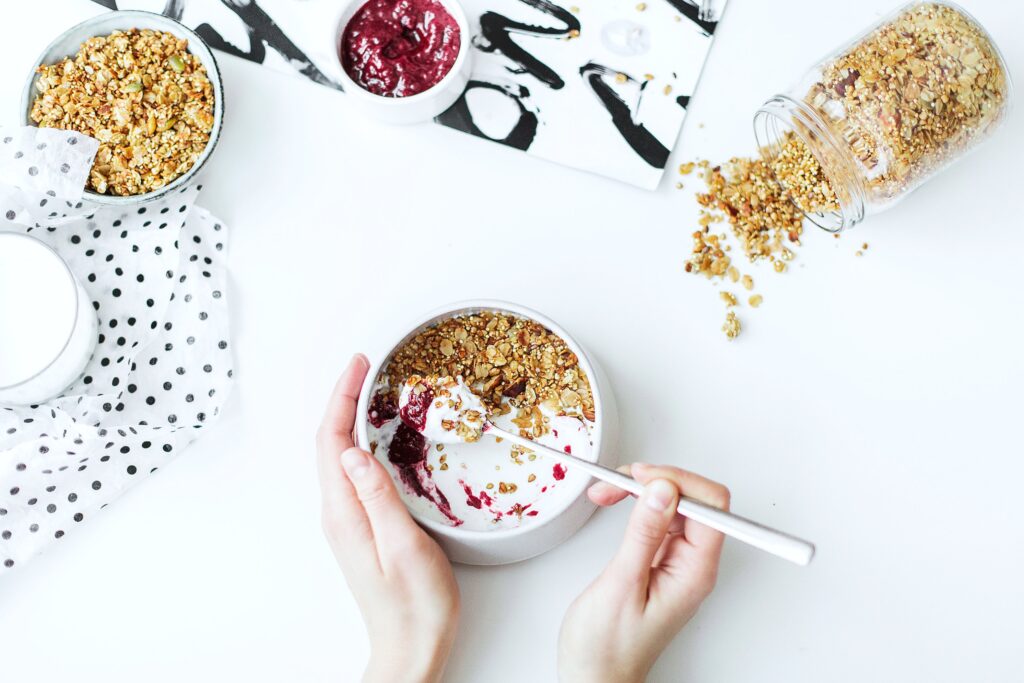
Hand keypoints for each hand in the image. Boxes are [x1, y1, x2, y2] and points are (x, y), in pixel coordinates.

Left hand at [317, 354, 459, 682]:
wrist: (410, 648)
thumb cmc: (415, 605)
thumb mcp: (405, 546)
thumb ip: (378, 497)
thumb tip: (354, 451)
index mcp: (345, 513)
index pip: (332, 442)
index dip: (341, 398)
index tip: (359, 364)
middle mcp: (339, 513)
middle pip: (330, 443)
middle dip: (342, 399)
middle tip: (365, 366)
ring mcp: (347, 521)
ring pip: (339, 456)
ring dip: (349, 418)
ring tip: (370, 390)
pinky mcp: (361, 527)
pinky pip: (352, 472)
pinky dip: (361, 442)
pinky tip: (378, 437)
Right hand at [558, 464, 728, 682]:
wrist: (595, 676)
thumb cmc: (607, 647)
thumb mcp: (621, 585)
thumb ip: (644, 534)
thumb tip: (663, 490)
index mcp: (695, 572)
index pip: (711, 506)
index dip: (677, 482)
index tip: (641, 478)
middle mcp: (694, 564)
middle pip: (695, 499)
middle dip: (656, 480)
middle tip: (617, 482)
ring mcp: (679, 561)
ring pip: (674, 503)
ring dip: (642, 489)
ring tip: (608, 491)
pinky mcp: (661, 559)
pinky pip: (659, 517)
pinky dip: (636, 503)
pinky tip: (615, 502)